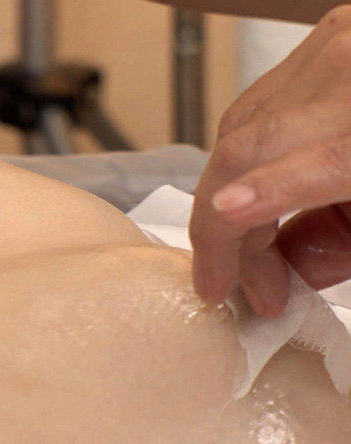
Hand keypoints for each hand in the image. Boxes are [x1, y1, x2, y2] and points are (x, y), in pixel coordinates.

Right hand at [190, 5, 350, 316]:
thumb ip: (338, 245)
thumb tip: (280, 273)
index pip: (319, 164)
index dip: (260, 207)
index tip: (223, 262)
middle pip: (247, 150)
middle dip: (220, 231)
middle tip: (225, 282)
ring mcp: (328, 54)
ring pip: (236, 132)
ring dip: (223, 200)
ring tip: (241, 251)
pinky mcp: (313, 47)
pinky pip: (249, 113)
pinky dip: (240, 163)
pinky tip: (249, 197)